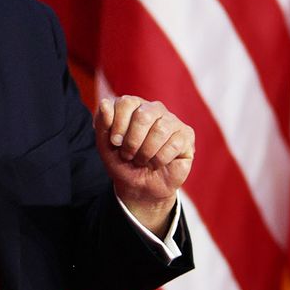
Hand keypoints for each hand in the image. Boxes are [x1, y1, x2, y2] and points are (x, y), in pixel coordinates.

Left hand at [94, 95, 193, 233]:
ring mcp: (172, 120)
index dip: (118, 125)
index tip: (114, 143)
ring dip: (146, 152)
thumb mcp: (105, 145)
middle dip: (132, 141)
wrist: (140, 187)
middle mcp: (153, 108)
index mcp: (133, 105)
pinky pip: (174, 144)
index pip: (126, 103)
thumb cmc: (122, 162)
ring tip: (142, 160)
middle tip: (128, 155)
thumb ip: (102, 123)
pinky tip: (157, 163)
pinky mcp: (186, 135)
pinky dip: (160, 159)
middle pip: (143, 115)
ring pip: (160, 129)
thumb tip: (105, 103)